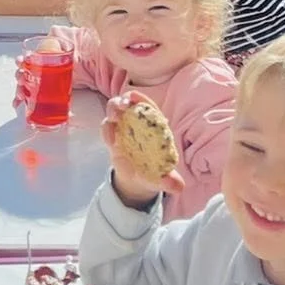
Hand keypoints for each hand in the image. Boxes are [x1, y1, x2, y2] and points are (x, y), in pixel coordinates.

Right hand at [101, 90, 185, 205]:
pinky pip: (106, 130)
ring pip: (114, 113)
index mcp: (153, 127)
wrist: (138, 181)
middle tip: (121, 106)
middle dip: (122, 101)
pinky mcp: (111, 140)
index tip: (134, 96)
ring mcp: (122, 129)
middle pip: (127, 104)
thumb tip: (178, 188)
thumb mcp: (163, 178)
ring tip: (114, 118)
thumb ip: (170, 181)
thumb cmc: (155, 172)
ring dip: (112, 111)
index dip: (141, 99)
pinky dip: (106, 131)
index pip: (147, 107)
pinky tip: (110, 139)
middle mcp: (136, 124)